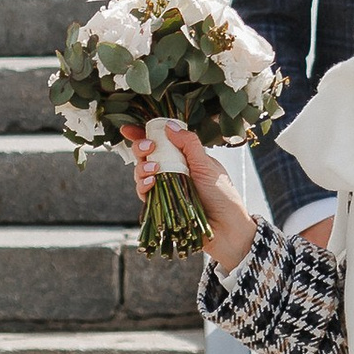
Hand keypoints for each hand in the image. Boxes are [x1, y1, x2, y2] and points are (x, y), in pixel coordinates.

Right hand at [123, 121, 259, 271]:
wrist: (226, 228)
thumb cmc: (222, 195)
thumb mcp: (207, 165)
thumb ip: (189, 144)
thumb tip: (169, 125)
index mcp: (184, 157)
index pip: (160, 141)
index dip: (142, 134)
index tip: (127, 129)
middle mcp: (172, 170)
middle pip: (145, 155)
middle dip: (140, 148)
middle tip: (149, 147)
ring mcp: (165, 188)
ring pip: (141, 173)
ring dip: (142, 167)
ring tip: (154, 168)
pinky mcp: (160, 205)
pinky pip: (143, 193)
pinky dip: (143, 185)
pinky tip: (151, 183)